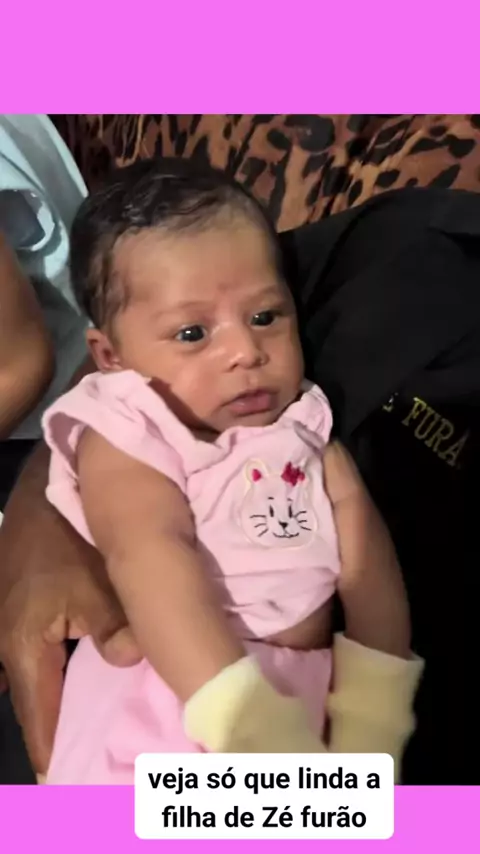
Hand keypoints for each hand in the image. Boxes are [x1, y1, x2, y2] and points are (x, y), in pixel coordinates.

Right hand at [0, 451, 140, 773]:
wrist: (50, 484)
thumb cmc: (72, 535)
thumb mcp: (100, 582)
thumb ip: (117, 630)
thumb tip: (131, 664)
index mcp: (22, 648)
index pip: (38, 721)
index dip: (56, 754)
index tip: (72, 791)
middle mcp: (6, 646)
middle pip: (33, 705)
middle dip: (59, 732)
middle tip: (92, 762)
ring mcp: (8, 626)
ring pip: (34, 681)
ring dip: (57, 702)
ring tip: (91, 727)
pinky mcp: (19, 609)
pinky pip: (36, 656)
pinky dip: (57, 672)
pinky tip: (82, 675)